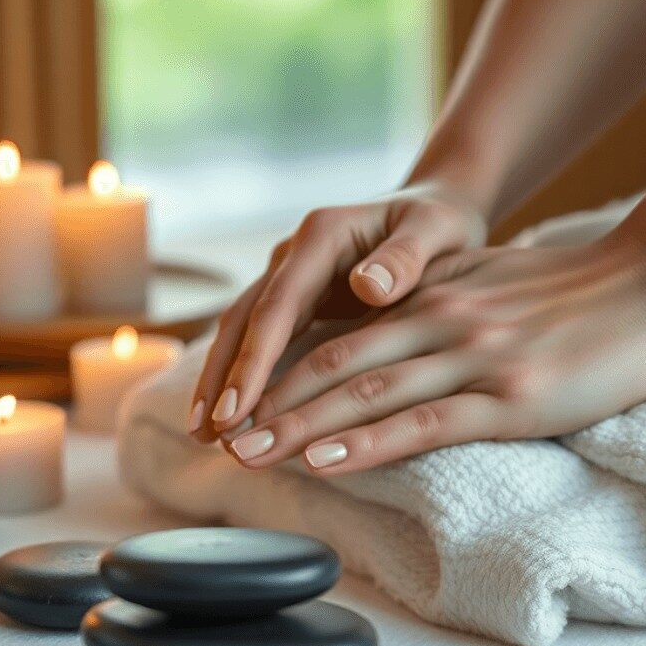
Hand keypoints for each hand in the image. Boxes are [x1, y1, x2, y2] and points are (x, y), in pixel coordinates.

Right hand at [188, 182, 487, 440]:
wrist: (437, 209)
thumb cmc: (441, 224)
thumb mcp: (436, 231)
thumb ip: (405, 257)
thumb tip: (367, 286)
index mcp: (321, 237)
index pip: (277, 305)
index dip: (253, 360)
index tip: (236, 408)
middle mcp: (293, 256)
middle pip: (243, 320)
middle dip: (221, 378)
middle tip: (205, 433)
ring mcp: (288, 279)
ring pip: (241, 333)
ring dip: (219, 382)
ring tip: (203, 437)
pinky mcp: (295, 302)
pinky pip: (260, 342)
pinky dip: (242, 379)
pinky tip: (232, 421)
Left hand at [222, 233, 645, 474]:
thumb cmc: (576, 293)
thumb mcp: (491, 283)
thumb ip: (437, 301)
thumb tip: (391, 322)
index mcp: (428, 300)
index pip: (334, 336)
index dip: (279, 372)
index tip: (238, 403)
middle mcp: (436, 323)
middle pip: (330, 366)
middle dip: (268, 404)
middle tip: (217, 437)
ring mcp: (471, 359)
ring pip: (363, 394)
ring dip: (297, 427)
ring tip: (246, 454)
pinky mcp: (509, 398)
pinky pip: (422, 422)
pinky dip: (365, 441)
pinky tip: (323, 460)